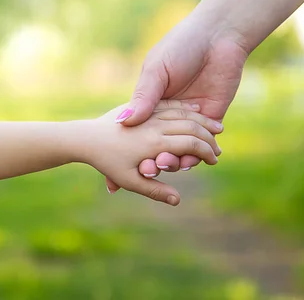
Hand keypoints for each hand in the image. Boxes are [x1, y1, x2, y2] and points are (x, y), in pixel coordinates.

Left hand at [82, 100, 221, 205]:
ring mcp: (150, 113)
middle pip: (192, 127)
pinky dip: (186, 107)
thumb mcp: (130, 180)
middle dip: (209, 137)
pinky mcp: (143, 103)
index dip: (207, 152)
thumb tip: (178, 200)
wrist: (84, 137)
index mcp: (156, 144)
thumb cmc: (106, 162)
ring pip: (184, 112)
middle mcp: (155, 126)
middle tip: (219, 146)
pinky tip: (195, 109)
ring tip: (216, 126)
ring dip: (202, 120)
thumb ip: (155, 190)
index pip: (192, 145)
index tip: (214, 160)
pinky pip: (169, 103)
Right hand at [106, 19, 247, 192]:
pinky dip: (194, 157)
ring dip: (171, 162)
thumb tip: (125, 121)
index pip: (136, 132)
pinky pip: (202, 146)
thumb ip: (144, 97)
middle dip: (149, 161)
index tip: (115, 164)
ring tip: (165, 165)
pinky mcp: (214, 120)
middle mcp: (169, 115)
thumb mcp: (156, 70)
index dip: (126, 149)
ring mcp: (191, 120)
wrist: (219, 35)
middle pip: (156, 147)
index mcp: (151, 102)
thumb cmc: (181, 46)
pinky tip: (187, 161)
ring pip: (179, 150)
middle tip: (146, 169)